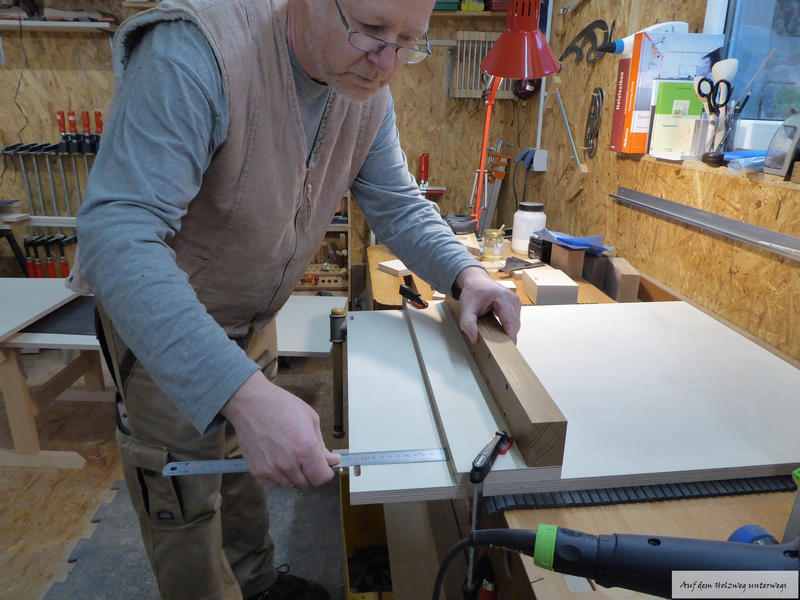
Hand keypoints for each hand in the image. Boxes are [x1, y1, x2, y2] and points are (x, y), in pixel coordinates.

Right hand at [221, 371, 340, 487]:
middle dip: (313, 473)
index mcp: (305, 449)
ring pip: (292, 485)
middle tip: (310, 459)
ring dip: (297, 475)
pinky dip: (281, 477)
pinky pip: (275, 484)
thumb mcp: (310, 419)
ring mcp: (271, 470)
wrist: (250, 403)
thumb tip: (331, 460)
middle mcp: (288, 464)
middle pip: (308, 484)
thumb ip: (322, 445)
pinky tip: (281, 461)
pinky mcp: (258, 471)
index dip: (327, 472)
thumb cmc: (279, 406)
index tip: (326, 466)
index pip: (322, 478)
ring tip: (293, 456)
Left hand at [455, 266, 521, 343]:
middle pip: (514, 326)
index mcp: (504, 298)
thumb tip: (474, 338)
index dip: (511, 337)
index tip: (509, 350)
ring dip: (507, 332)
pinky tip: (498, 330)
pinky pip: (514, 322)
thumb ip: (468, 323)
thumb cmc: (473, 291)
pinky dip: (507, 328)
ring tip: (495, 337)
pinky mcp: (515, 306)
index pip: (511, 322)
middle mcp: (513, 300)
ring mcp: (516, 303)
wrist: (476, 281)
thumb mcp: (466, 307)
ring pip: (515, 325)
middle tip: (496, 347)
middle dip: (506, 337)